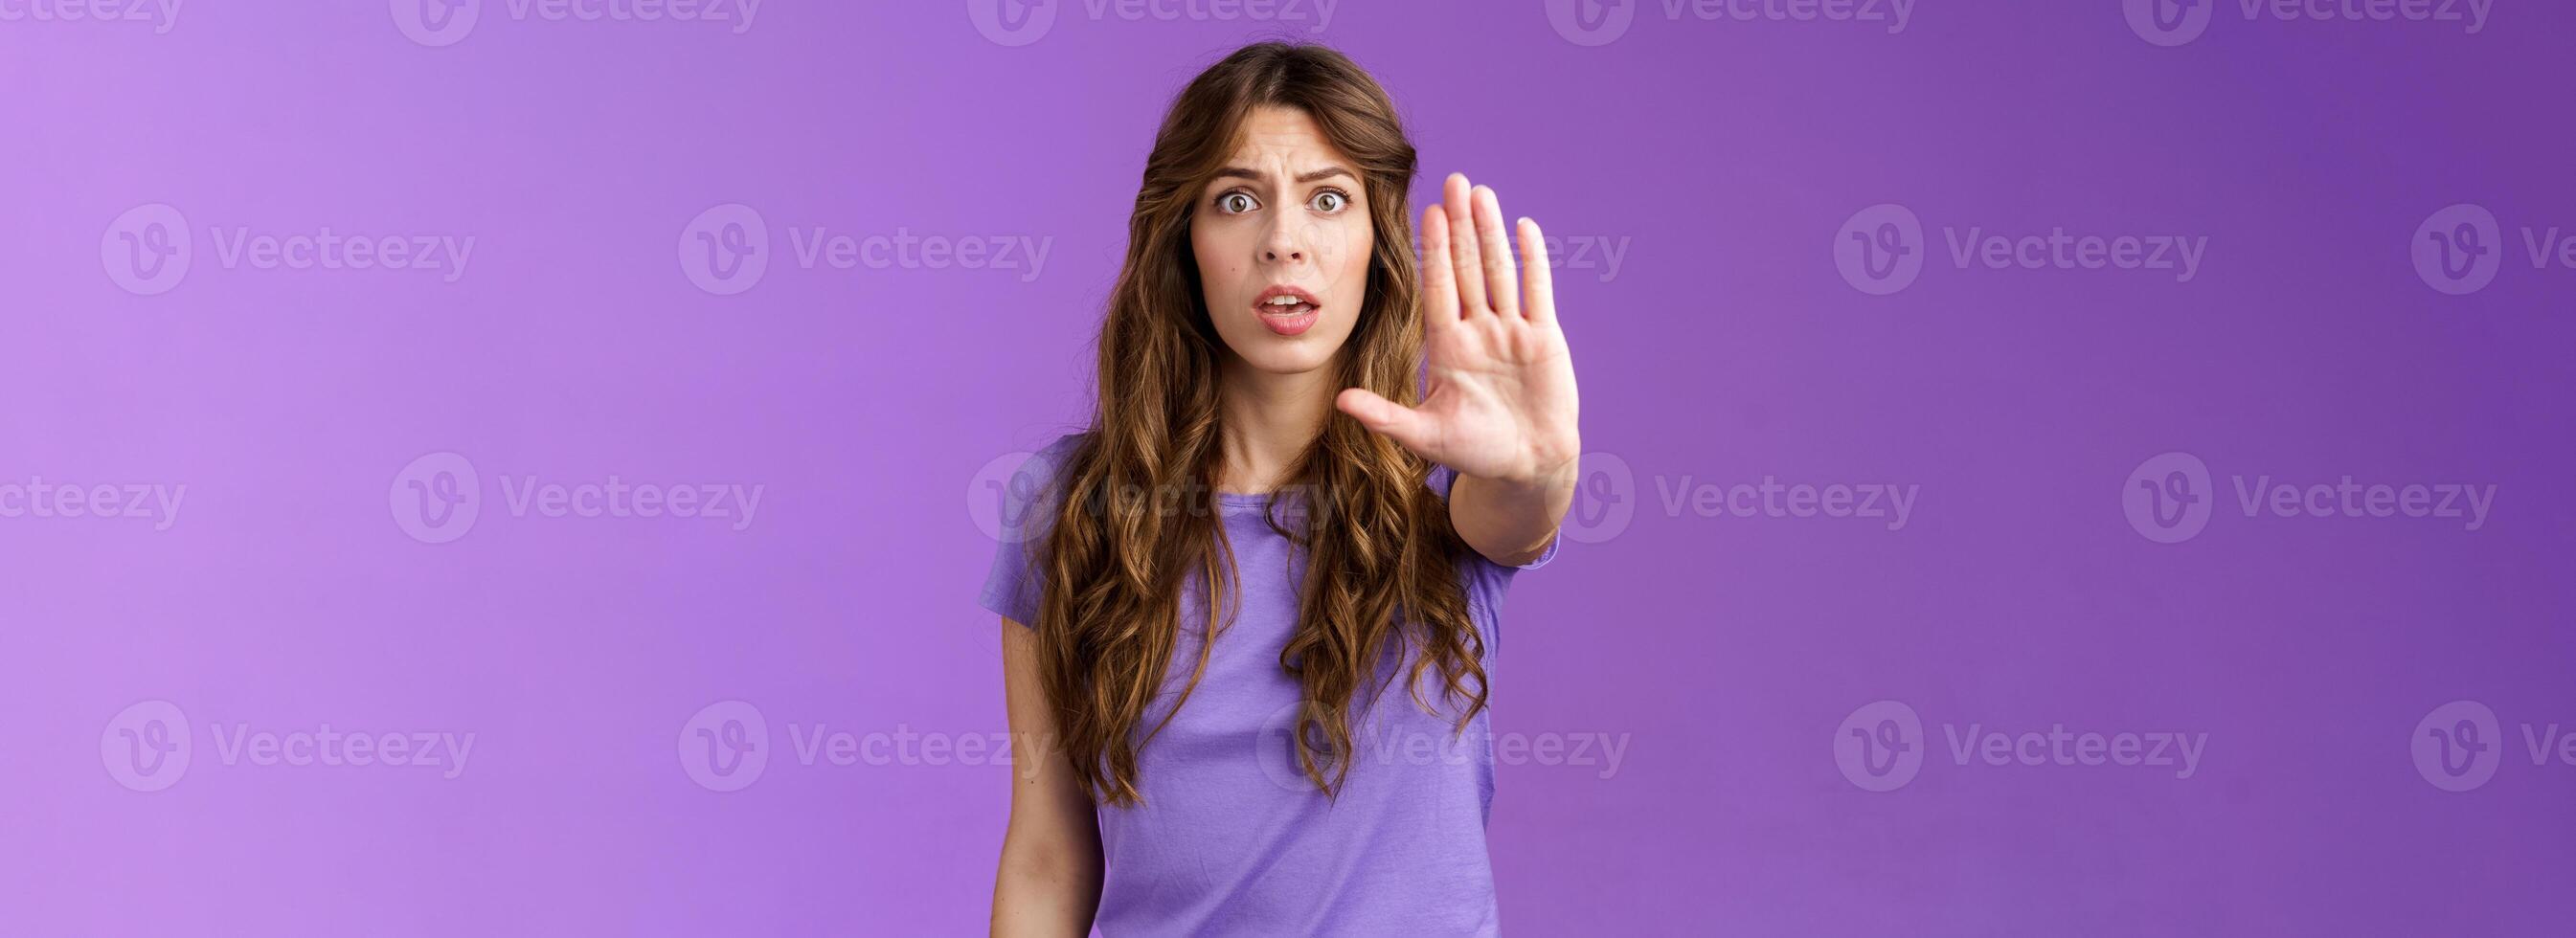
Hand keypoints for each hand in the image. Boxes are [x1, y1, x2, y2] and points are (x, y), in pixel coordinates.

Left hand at [1336, 173, 1579, 486]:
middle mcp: (1479, 330)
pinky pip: (1537, 291)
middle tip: (1453, 182)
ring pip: (1500, 270)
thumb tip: (1339, 401)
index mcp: (1449, 346)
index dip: (1434, 251)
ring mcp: (1512, 331)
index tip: (1425, 213)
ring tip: (1482, 193)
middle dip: (1460, 226)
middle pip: (1467, 268)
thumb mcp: (1424, 436)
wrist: (1527, 466)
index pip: (1438, 288)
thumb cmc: (1475, 452)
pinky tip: (1523, 226)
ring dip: (1491, 232)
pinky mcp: (1544, 338)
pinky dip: (1532, 259)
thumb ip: (1384, 416)